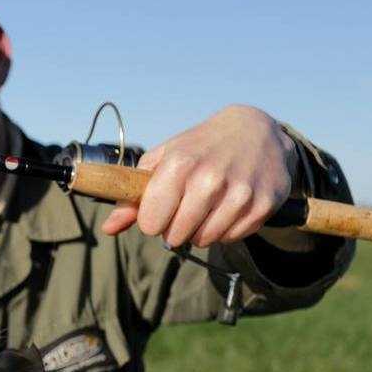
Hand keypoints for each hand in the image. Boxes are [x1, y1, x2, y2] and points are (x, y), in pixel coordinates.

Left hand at [101, 105, 297, 246]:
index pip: (151, 223)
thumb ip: (133, 197)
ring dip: (200, 231)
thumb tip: (108, 229)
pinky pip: (232, 238)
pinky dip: (225, 230)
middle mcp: (209, 179)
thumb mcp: (164, 161)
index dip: (153, 219)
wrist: (256, 130)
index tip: (161, 208)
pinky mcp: (263, 205)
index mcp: (179, 164)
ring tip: (207, 206)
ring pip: (205, 240)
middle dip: (175, 228)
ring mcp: (239, 193)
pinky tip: (228, 207)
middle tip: (185, 208)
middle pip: (176, 236)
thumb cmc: (200, 147)